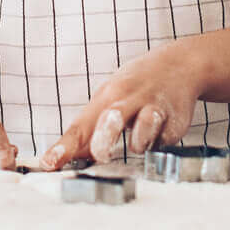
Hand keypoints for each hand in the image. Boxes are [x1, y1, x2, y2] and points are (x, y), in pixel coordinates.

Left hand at [42, 44, 206, 168]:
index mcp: (106, 97)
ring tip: (138, 144)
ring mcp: (153, 109)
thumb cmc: (136, 87)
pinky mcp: (175, 122)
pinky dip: (158, 144)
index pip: (80, 125)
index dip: (64, 147)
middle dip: (103, 140)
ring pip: (144, 128)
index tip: (48, 163)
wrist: (180, 66)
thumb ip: (91, 130)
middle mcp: (127, 100)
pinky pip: (163, 141)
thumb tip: (65, 160)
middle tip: (100, 154)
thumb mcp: (110, 99)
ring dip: (139, 142)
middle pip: (111, 120)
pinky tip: (160, 135)